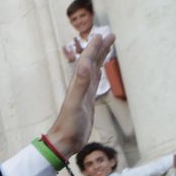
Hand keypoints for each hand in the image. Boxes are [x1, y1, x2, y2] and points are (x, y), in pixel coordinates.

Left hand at [45, 32, 114, 156]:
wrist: (65, 141)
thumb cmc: (69, 124)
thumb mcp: (76, 103)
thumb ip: (81, 84)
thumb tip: (85, 64)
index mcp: (78, 83)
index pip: (87, 60)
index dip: (94, 47)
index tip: (102, 35)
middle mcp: (81, 85)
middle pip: (92, 62)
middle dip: (100, 48)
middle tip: (111, 36)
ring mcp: (84, 93)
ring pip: (94, 70)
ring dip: (100, 58)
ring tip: (108, 47)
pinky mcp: (88, 102)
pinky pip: (94, 83)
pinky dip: (98, 74)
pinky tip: (100, 71)